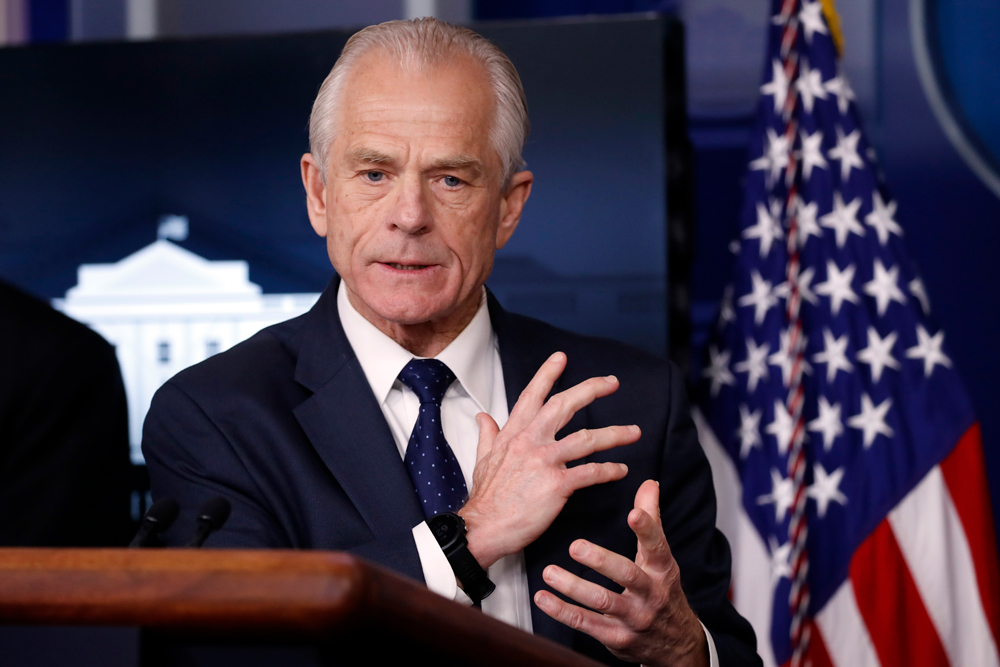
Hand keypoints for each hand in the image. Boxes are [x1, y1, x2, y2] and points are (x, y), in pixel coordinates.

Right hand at [458, 351, 639, 568]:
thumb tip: (483, 416)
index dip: (548, 374)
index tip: (562, 358)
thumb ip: (488, 434)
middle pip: (564, 405)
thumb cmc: (486, 497)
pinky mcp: (557, 485)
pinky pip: (590, 472)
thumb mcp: (482, 458)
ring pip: (586, 439)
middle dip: (591, 389)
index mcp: (514, 433)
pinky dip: (609, 470)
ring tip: (634, 432)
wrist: (483, 527)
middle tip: (612, 381)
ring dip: (615, 434)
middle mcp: (530, 441)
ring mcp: (544, 461)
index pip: (533, 396)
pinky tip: (621, 470)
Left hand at [533, 479, 708, 666]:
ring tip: (549, 572)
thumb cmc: (662, 591)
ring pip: (602, 602)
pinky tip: (544, 598)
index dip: (647, 530)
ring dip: (573, 587)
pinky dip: (563, 612)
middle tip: (575, 546)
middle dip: (601, 561)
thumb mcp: (660, 558)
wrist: (675, 644)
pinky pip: (587, 624)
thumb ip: (652, 520)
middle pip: (627, 576)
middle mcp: (650, 594)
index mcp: (662, 570)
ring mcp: (634, 618)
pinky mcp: (616, 638)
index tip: (633, 513)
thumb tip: (648, 483)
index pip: (657, 547)